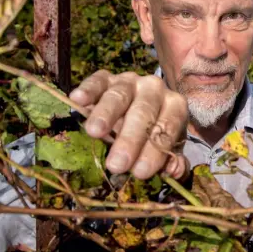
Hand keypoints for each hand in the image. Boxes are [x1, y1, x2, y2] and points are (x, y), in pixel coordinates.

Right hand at [69, 70, 189, 180]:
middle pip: (143, 112)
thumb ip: (173, 161)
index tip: (140, 172)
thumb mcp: (166, 148)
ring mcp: (130, 81)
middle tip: (117, 164)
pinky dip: (88, 89)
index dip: (155, 151)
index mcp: (175, 105)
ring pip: (119, 95)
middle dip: (130, 139)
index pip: (167, 127)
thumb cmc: (152, 134)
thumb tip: (174, 171)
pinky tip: (77, 100)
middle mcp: (154, 89)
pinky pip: (97, 81)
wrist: (136, 109)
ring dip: (106, 114)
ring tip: (94, 132)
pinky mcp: (106, 78)